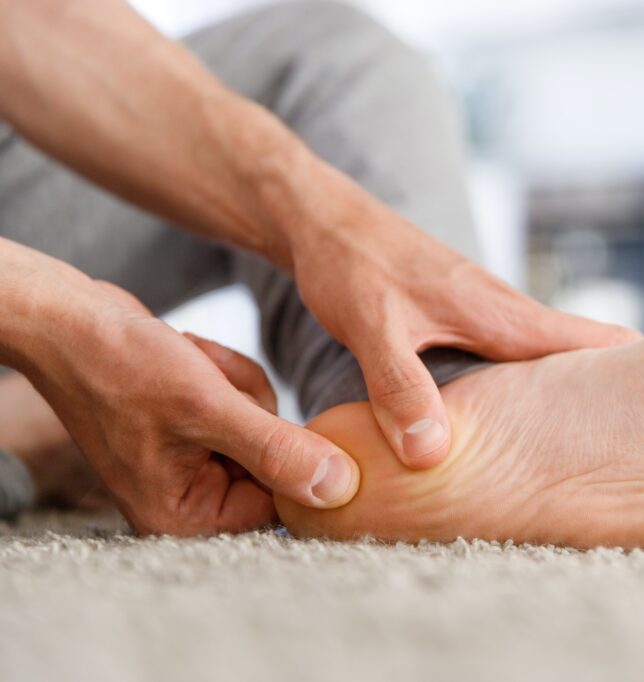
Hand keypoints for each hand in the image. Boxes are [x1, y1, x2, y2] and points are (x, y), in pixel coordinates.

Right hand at [13, 275, 358, 534]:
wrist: (71, 319)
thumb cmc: (123, 366)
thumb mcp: (208, 408)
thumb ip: (278, 451)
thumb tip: (341, 489)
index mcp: (185, 518)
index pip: (279, 504)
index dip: (292, 456)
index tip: (271, 413)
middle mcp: (190, 500)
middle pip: (277, 462)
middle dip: (252, 409)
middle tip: (207, 383)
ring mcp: (196, 463)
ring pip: (266, 425)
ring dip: (239, 385)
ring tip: (193, 367)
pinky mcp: (200, 428)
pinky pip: (247, 404)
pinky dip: (228, 374)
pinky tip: (192, 358)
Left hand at [288, 170, 641, 468]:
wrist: (323, 218)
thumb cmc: (350, 264)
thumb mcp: (371, 328)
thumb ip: (400, 389)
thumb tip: (434, 454)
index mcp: (497, 311)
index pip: (586, 342)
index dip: (630, 370)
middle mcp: (503, 308)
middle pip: (581, 347)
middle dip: (612, 387)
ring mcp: (486, 308)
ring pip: (548, 349)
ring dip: (573, 383)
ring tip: (595, 433)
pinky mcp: (464, 311)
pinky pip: (516, 348)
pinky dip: (534, 375)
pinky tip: (525, 405)